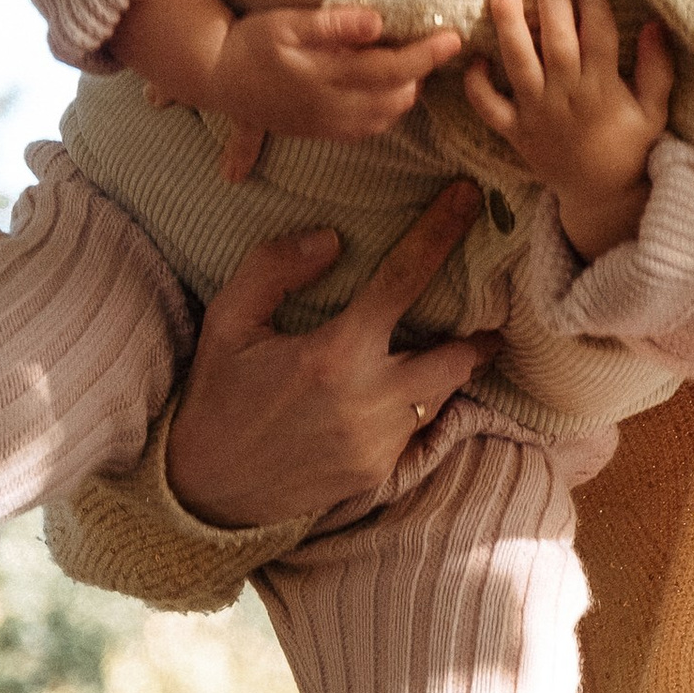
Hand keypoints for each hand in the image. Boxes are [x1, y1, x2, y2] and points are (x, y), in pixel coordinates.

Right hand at [165, 184, 495, 528]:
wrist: (205, 493)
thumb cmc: (216, 397)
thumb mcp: (226, 322)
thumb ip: (273, 269)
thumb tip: (332, 239)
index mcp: (332, 355)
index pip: (402, 280)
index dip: (440, 233)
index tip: (470, 199)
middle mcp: (366, 401)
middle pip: (456, 356)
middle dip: (478, 333)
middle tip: (488, 311)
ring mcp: (379, 443)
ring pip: (443, 395)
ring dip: (451, 369)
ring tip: (452, 347)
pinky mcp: (379, 472)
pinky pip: (419, 430)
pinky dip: (419, 406)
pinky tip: (403, 392)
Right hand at [200, 4, 463, 184]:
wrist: (217, 78)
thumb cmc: (251, 43)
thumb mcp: (286, 23)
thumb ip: (333, 24)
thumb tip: (378, 23)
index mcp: (326, 78)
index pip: (392, 70)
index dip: (427, 55)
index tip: (454, 38)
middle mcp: (331, 108)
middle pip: (396, 98)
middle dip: (421, 73)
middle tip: (432, 44)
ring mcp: (327, 125)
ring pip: (386, 117)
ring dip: (406, 92)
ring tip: (411, 63)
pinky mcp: (321, 133)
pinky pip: (368, 129)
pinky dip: (387, 110)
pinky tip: (386, 89)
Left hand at [463, 0, 672, 259]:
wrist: (602, 197)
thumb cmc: (629, 146)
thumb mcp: (655, 111)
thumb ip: (657, 70)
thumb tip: (656, 25)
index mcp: (602, 88)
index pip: (597, 32)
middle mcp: (567, 97)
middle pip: (556, 39)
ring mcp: (538, 115)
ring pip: (520, 64)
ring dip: (509, 26)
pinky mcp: (515, 133)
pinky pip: (490, 109)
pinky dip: (478, 87)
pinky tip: (474, 59)